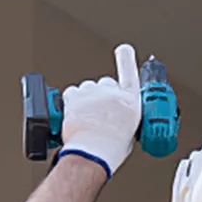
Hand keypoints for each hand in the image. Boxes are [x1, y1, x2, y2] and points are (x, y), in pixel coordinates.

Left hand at [60, 43, 141, 176]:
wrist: (92, 152)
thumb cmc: (111, 148)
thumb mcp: (129, 133)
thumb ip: (124, 115)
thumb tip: (117, 114)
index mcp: (129, 101)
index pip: (129, 71)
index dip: (126, 57)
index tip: (124, 49)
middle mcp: (111, 92)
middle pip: (106, 84)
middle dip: (103, 95)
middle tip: (101, 114)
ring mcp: (91, 92)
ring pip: (88, 90)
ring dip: (87, 100)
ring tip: (89, 121)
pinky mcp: (74, 95)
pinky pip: (72, 94)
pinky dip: (73, 103)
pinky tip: (78, 117)